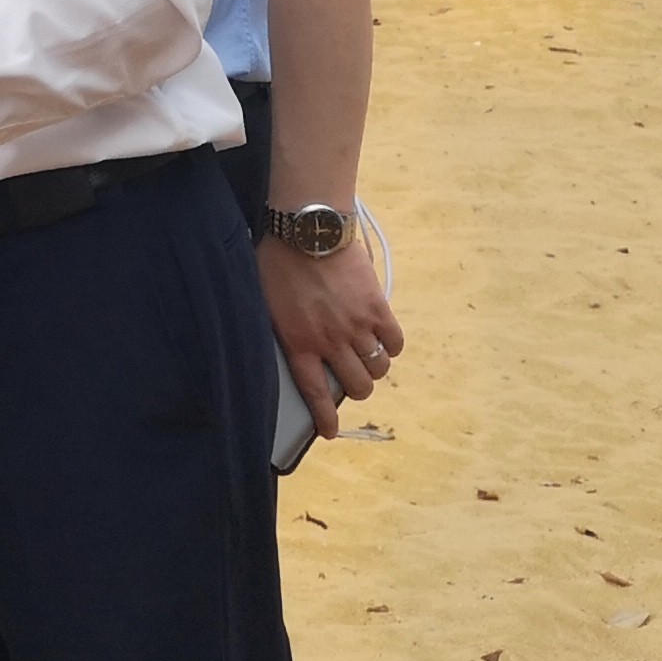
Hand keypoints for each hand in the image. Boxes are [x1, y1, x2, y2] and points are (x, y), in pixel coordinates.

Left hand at [258, 231, 404, 440]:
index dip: (325, 417)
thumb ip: (283, 328)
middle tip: (353, 377)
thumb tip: (293, 343)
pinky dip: (392, 346)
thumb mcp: (266, 301)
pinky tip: (385, 339)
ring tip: (369, 357)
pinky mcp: (378, 307)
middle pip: (358, 385)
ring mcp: (357, 326)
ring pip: (378, 367)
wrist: (308, 228)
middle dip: (357, 388)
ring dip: (375, 368)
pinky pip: (395, 341)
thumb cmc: (278, 259)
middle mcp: (330, 341)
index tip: (331, 432)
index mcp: (298, 342)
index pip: (314, 392)